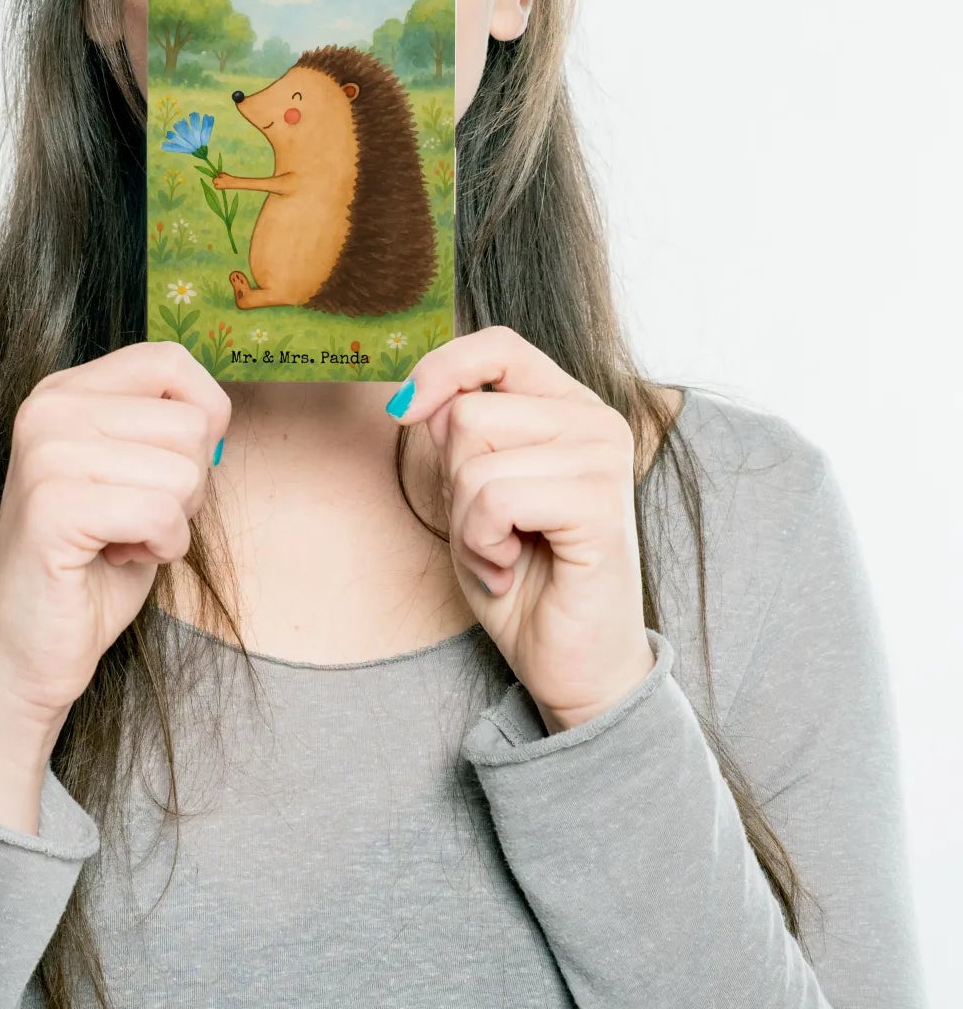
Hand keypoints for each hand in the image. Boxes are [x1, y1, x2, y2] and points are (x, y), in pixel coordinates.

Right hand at [0, 341, 228, 828]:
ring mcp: (45, 452)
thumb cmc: (91, 565)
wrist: (27, 648)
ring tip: (120, 540)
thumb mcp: (134, 476)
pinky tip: (116, 559)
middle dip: (186, 485)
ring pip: (183, 471)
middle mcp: (48, 408)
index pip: (171, 361)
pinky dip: (160, 548)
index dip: (203, 417)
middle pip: (189, 424)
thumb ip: (164, 430)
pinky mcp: (52, 505)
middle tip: (133, 519)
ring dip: (172, 523)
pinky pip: (161, 514)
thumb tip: (217, 412)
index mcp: (64, 391)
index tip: (171, 469)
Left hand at [394, 327, 653, 731]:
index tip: (404, 411)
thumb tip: (419, 398)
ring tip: (503, 552)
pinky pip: (496, 498)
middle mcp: (594, 422)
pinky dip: (482, 543)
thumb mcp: (470, 490)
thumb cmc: (521, 575)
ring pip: (474, 458)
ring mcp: (603, 460)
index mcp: (567, 406)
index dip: (442, 369)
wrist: (568, 662)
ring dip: (466, 521)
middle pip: (468, 412)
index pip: (499, 346)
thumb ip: (457, 434)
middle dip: (453, 480)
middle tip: (489, 530)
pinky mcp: (602, 506)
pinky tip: (512, 568)